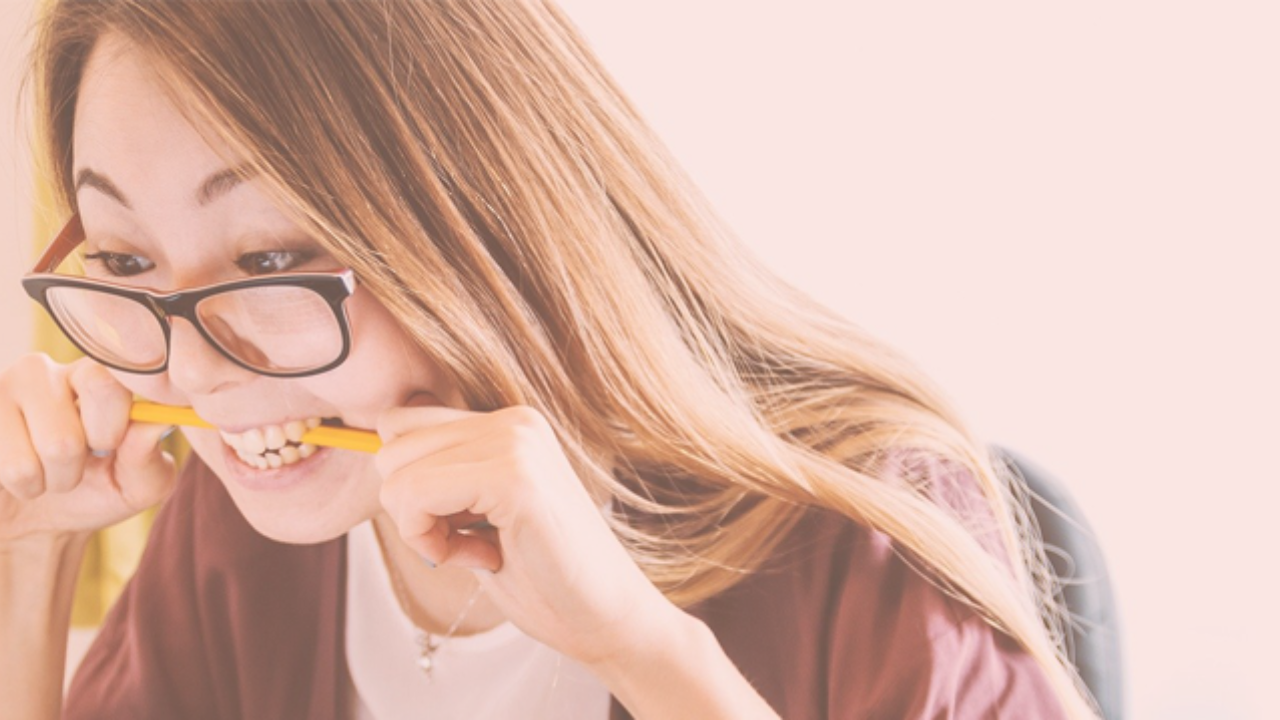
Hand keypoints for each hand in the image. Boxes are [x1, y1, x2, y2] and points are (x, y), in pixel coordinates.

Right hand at [0, 354, 177, 544]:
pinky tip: (11, 470)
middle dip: (73, 468)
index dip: (110, 429)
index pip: (106, 384)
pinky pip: (4, 467)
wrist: (37, 519)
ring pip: (31, 458)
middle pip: (65, 436)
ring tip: (42, 471)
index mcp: (96, 375)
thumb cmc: (97, 490)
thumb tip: (154, 425)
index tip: (109, 446)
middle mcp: (45, 372)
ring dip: (43, 481)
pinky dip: (18, 484)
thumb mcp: (140, 484)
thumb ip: (151, 457)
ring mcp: (1, 389)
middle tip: (73, 465)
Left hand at [375, 401, 686, 667]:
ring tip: (476, 549)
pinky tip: (479, 557)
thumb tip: (375, 451)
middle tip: (464, 542)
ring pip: (396, 472)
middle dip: (409, 506)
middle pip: (390, 443)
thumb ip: (442, 477)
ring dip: (419, 527)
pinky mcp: (514, 477)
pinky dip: (428, 540)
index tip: (452, 525)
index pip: (401, 423)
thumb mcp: (479, 513)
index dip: (408, 484)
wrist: (607, 619)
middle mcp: (513, 420)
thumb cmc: (542, 577)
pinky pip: (415, 495)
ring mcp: (516, 442)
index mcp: (509, 423)